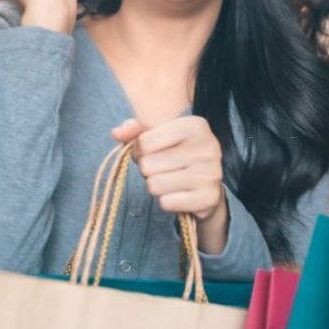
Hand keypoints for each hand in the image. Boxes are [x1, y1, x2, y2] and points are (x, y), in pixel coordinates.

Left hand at [112, 117, 228, 253]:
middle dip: (148, 171)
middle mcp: (207, 146)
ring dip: (156, 187)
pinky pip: (166, 203)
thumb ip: (135, 131)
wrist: (208, 185)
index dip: (139, 152)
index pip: (144, 142)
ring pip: (154, 185)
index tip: (152, 154)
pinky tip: (180, 194)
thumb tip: (117, 133)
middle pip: (147, 165)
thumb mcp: (158, 135)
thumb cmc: (177, 154)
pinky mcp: (209, 198)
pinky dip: (167, 202)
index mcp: (194, 125)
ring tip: (171, 182)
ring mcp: (211, 173)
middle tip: (163, 170)